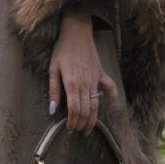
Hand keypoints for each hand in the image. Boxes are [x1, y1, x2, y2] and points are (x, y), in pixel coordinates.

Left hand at [48, 10, 116, 132]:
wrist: (76, 32)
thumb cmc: (62, 50)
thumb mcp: (52, 69)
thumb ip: (53, 90)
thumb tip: (53, 109)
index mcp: (72, 83)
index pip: (75, 110)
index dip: (73, 122)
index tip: (69, 128)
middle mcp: (85, 84)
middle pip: (86, 111)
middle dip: (82, 124)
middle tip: (78, 131)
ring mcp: (95, 79)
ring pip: (97, 104)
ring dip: (93, 118)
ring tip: (88, 127)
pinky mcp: (101, 73)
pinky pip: (110, 88)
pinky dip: (112, 98)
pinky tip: (109, 104)